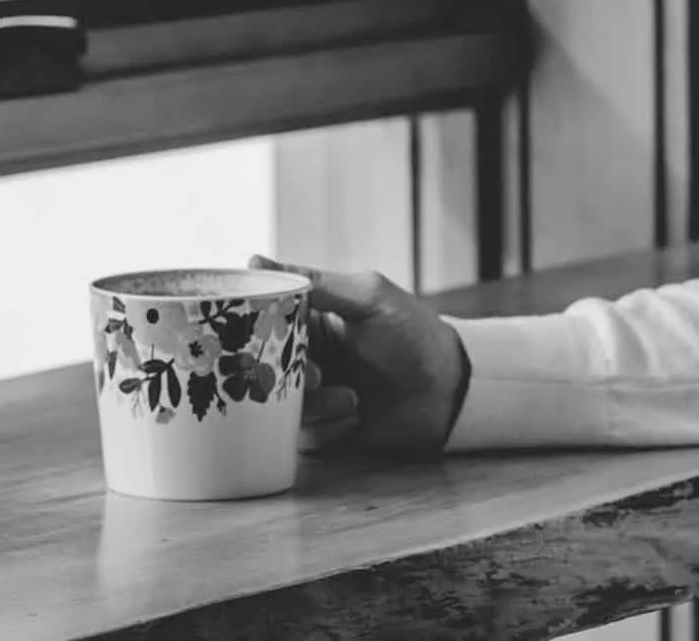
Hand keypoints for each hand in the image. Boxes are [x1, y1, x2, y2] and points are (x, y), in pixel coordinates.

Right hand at [249, 255, 471, 456]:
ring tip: (352, 398)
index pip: (258, 322)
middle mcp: (301, 356)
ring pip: (278, 407)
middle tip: (316, 375)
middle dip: (282, 376)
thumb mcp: (368, 298)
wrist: (448, 388)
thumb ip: (315, 284)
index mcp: (306, 320)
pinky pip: (304, 435)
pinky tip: (359, 415)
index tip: (255, 339)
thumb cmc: (413, 333)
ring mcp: (311, 395)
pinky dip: (329, 428)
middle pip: (261, 369)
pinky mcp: (323, 429)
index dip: (250, 331)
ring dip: (314, 405)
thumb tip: (254, 262)